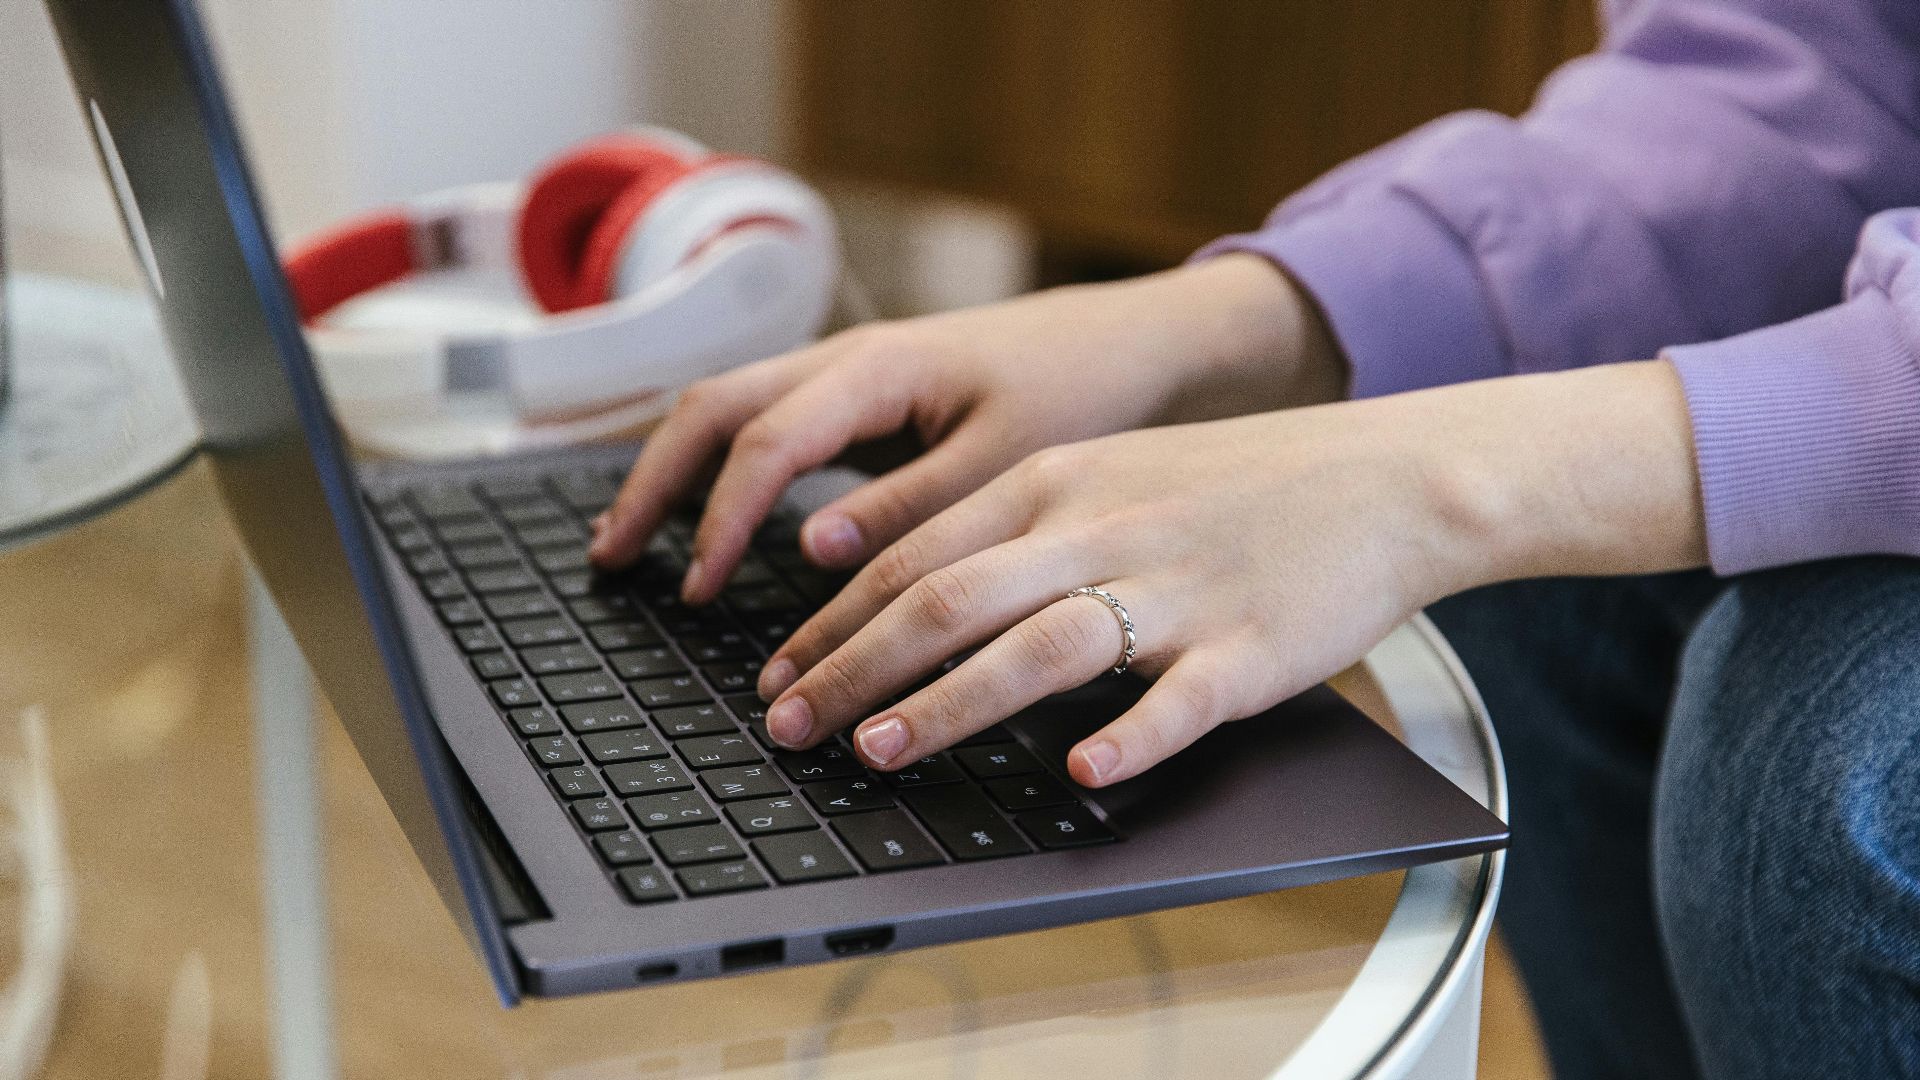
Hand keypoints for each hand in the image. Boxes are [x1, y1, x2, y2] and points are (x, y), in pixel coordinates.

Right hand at [588, 254, 1342, 601]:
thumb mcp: (1008, 461)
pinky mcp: (867, 397)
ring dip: (676, 473)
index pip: (763, 440)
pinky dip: (725, 470)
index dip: (721, 519)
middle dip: (654, 484)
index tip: (696, 591)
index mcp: (877, 367)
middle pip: (711, 408)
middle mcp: (848, 359)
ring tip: (632, 545)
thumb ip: (912, 508)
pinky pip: (768, 423)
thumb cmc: (1083, 390)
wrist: (1137, 340)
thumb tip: (810, 551)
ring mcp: (851, 373)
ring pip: (729, 409)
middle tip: (612, 561)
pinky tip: (715, 518)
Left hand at [756, 360, 1707, 786]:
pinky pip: (1177, 700)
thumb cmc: (1238, 485)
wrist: (1386, 475)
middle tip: (785, 727)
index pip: (915, 555)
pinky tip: (1079, 775)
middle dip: (849, 667)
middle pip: (948, 599)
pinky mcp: (1247, 649)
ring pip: (1038, 647)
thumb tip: (910, 585)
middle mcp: (1099, 529)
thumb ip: (1014, 522)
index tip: (777, 674)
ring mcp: (1173, 589)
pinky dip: (1125, 738)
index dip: (833, 623)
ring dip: (946, 703)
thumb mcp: (1108, 472)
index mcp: (1057, 483)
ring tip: (877, 749)